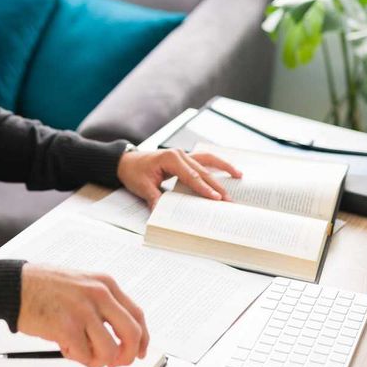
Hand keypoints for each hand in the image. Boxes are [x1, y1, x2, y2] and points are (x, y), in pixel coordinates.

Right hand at [17, 264, 148, 366]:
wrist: (15, 286)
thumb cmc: (45, 287)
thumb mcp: (83, 285)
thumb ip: (102, 306)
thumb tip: (119, 337)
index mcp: (105, 284)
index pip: (137, 315)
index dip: (142, 339)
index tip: (140, 351)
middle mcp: (99, 295)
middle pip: (132, 334)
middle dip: (127, 356)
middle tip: (116, 363)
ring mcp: (84, 311)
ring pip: (110, 351)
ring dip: (97, 360)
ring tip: (82, 352)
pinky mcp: (67, 327)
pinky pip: (85, 356)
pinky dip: (76, 357)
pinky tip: (64, 346)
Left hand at [116, 148, 242, 207]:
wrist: (127, 161)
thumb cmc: (134, 172)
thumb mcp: (142, 186)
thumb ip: (154, 198)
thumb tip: (162, 212)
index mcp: (170, 158)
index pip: (191, 175)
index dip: (203, 188)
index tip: (215, 198)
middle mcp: (179, 154)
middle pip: (202, 170)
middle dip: (216, 185)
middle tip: (228, 199)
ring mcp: (183, 155)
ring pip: (207, 161)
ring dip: (223, 168)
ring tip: (239, 175)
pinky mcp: (185, 159)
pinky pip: (204, 160)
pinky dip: (217, 164)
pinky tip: (229, 170)